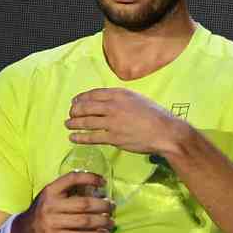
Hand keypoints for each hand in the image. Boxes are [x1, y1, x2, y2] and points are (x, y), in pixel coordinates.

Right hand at [12, 170, 114, 232]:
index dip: (90, 178)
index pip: (72, 178)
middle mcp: (51, 205)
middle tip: (112, 207)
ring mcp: (52, 223)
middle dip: (102, 205)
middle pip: (84, 204)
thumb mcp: (49, 197)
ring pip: (85, 221)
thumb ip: (67, 192)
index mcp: (50, 190)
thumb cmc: (43, 212)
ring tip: (111, 222)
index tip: (103, 181)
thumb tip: (95, 189)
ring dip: (102, 222)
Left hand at [65, 88, 191, 156]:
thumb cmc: (155, 115)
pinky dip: (80, 137)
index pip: (94, 94)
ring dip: (74, 123)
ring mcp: (112, 122)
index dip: (82, 98)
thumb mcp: (138, 99)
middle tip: (70, 113)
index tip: (75, 101)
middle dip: (75, 110)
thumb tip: (108, 103)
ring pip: (86, 121)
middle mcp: (113, 106)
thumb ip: (122, 99)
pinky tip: (73, 138)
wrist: (165, 131)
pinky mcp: (113, 137)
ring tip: (67, 124)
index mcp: (120, 94)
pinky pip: (92, 137)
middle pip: (86, 106)